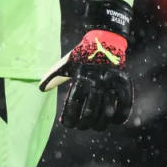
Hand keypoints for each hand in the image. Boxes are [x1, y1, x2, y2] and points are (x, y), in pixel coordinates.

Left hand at [39, 0, 133, 130]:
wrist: (105, 39)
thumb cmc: (83, 55)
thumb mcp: (67, 63)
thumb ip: (54, 75)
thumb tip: (41, 88)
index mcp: (81, 76)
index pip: (73, 104)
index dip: (69, 118)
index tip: (67, 124)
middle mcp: (97, 81)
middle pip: (90, 111)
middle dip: (83, 123)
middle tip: (81, 126)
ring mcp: (112, 83)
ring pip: (107, 111)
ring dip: (100, 123)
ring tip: (96, 126)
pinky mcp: (124, 83)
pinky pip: (125, 104)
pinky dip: (120, 116)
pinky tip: (113, 120)